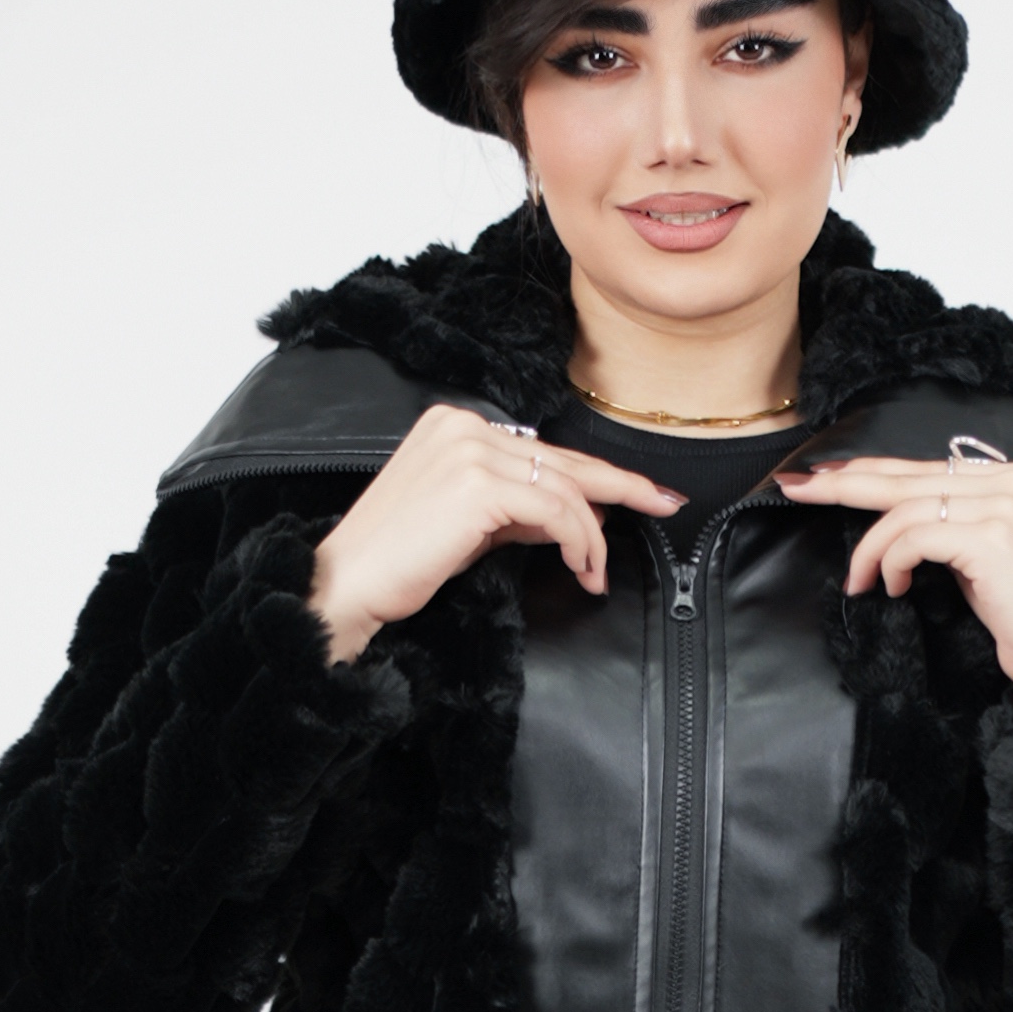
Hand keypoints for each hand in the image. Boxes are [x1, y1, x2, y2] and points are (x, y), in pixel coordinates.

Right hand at [311, 400, 681, 660]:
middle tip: (665, 503)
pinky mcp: (477, 485)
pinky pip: (555, 512)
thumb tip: (568, 519)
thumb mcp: (466, 525)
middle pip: (564, 461)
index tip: (642, 490)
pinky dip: (578, 541)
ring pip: (565, 490)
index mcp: (455, 425)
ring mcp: (470, 451)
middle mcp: (464, 426)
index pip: (544, 451)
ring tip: (593, 573)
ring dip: (592, 537)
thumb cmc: (398, 562)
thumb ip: (514, 509)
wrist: (346, 585)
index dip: (598, 474)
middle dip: (622, 487)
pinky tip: (581, 567)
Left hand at [774, 447, 1012, 705]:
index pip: (927, 467)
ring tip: (860, 579)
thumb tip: (892, 509)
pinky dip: (892, 562)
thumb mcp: (984, 553)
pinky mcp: (994, 537)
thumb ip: (954, 519)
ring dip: (870, 549)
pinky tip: (894, 586)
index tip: (823, 476)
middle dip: (846, 483)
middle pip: (909, 476)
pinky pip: (915, 538)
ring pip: (906, 510)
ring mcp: (1007, 506)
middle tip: (797, 488)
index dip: (872, 470)